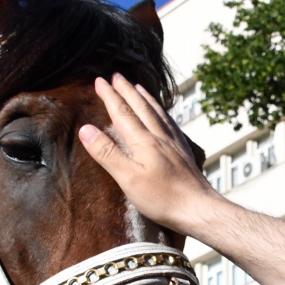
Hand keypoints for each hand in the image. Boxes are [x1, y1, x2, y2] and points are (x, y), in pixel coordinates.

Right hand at [82, 74, 227, 236]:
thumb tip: (86, 129)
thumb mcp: (128, 178)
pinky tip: (163, 115)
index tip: (100, 81)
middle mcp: (160, 137)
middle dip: (126, 90)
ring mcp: (174, 143)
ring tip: (138, 87)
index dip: (110, 96)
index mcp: (144, 142)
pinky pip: (170, 123)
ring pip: (157, 112)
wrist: (199, 208)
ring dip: (145, 97)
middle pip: (141, 107)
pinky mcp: (183, 152)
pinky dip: (162, 112)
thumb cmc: (162, 198)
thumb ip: (107, 153)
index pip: (122, 113)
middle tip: (116, 75)